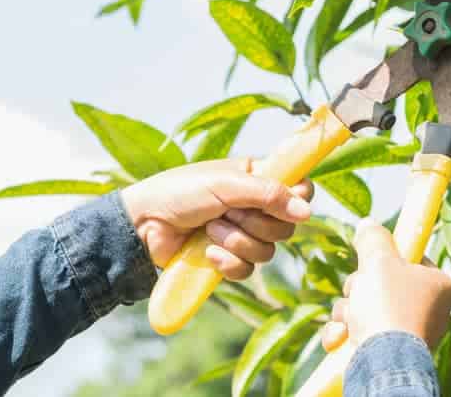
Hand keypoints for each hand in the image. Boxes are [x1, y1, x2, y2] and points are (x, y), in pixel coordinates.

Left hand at [120, 158, 312, 280]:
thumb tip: (307, 212)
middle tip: (228, 213)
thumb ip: (269, 195)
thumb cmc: (180, 192)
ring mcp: (243, 235)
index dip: (297, 199)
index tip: (282, 202)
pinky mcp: (228, 260)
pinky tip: (208, 253)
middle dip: (255, 223)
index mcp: (257, 180)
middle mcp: (255, 208)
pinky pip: (247, 270)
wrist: (142, 225)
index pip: (300, 189)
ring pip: (268, 251)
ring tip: (210, 230)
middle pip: (286, 226)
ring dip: (237, 242)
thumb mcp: (227, 185)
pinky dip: (228, 262)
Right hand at [321, 219, 450, 351]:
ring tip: (350, 319)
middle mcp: (427, 309)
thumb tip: (368, 223)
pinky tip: (339, 338)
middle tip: (360, 291)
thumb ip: (374, 238)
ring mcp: (406, 332)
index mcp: (438, 284)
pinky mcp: (384, 352)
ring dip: (347, 310)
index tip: (373, 257)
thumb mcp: (379, 260)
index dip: (386, 256)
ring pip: (365, 306)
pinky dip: (344, 333)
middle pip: (382, 282)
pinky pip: (358, 331)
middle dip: (359, 287)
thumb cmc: (389, 307)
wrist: (381, 364)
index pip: (410, 258)